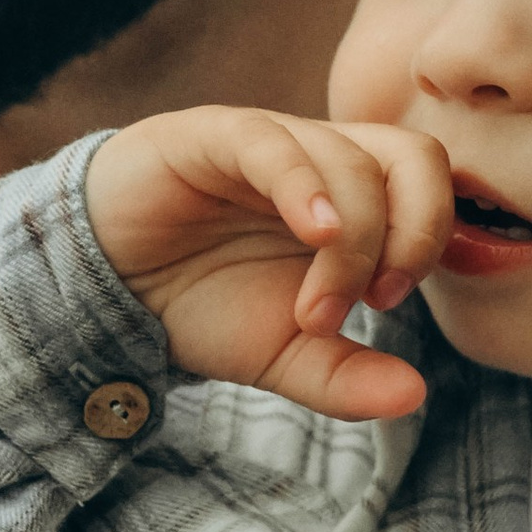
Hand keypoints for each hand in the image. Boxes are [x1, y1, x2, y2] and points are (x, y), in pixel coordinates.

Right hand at [83, 109, 450, 420]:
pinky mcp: (209, 136)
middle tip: (377, 301)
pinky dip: (304, 186)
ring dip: (350, 249)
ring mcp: (268, 142)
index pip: (428, 184)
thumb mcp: (281, 357)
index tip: (386, 306)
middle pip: (413, 157)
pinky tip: (314, 234)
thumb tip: (415, 395)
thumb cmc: (197, 307)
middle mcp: (318, 159)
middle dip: (415, 233)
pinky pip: (272, 143)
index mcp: (349, 198)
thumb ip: (345, 378)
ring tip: (312, 313)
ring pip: (348, 161)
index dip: (429, 241)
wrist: (102, 292)